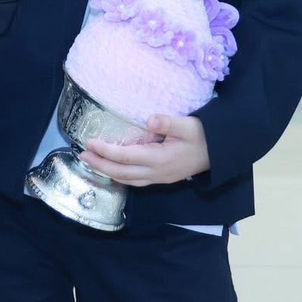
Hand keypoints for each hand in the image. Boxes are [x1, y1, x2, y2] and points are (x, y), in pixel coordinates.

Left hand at [80, 114, 210, 186]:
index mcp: (160, 159)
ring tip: (92, 162)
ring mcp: (159, 178)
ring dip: (108, 172)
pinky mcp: (162, 178)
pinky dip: (121, 176)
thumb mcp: (188, 125)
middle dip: (100, 165)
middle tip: (82, 155)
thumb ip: (169, 123)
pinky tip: (114, 170)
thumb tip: (150, 120)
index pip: (126, 157)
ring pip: (127, 180)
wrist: (219, 153)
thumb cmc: (203, 136)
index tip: (90, 143)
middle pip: (122, 173)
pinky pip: (136, 181)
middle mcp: (156, 172)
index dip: (106, 151)